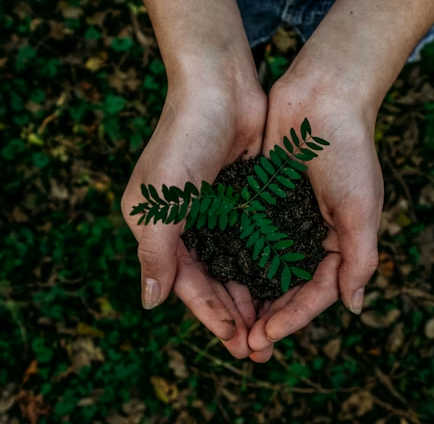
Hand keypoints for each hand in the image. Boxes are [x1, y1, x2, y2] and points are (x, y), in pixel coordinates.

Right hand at [121, 77, 266, 358]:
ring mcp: (213, 211)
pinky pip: (252, 241)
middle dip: (234, 315)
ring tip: (273, 326)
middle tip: (260, 348)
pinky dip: (264, 265)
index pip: (186, 284)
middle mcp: (183, 223)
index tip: (237, 344)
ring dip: (251, 296)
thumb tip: (150, 303)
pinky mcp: (240, 197)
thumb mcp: (162, 201)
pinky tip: (282, 285)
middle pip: (211, 281)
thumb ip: (156, 253)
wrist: (220, 85)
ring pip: (234, 266)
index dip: (211, 315)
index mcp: (156, 227)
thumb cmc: (184, 139)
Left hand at [247, 77, 383, 362]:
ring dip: (249, 297)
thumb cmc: (349, 151)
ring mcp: (285, 219)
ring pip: (264, 269)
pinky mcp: (261, 200)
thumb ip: (360, 258)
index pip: (316, 292)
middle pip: (288, 288)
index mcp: (340, 242)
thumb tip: (353, 307)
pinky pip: (246, 238)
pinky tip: (216, 279)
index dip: (293, 318)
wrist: (322, 96)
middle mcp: (311, 235)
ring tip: (228, 324)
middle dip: (268, 317)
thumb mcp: (361, 208)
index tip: (266, 336)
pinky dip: (235, 260)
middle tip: (244, 345)